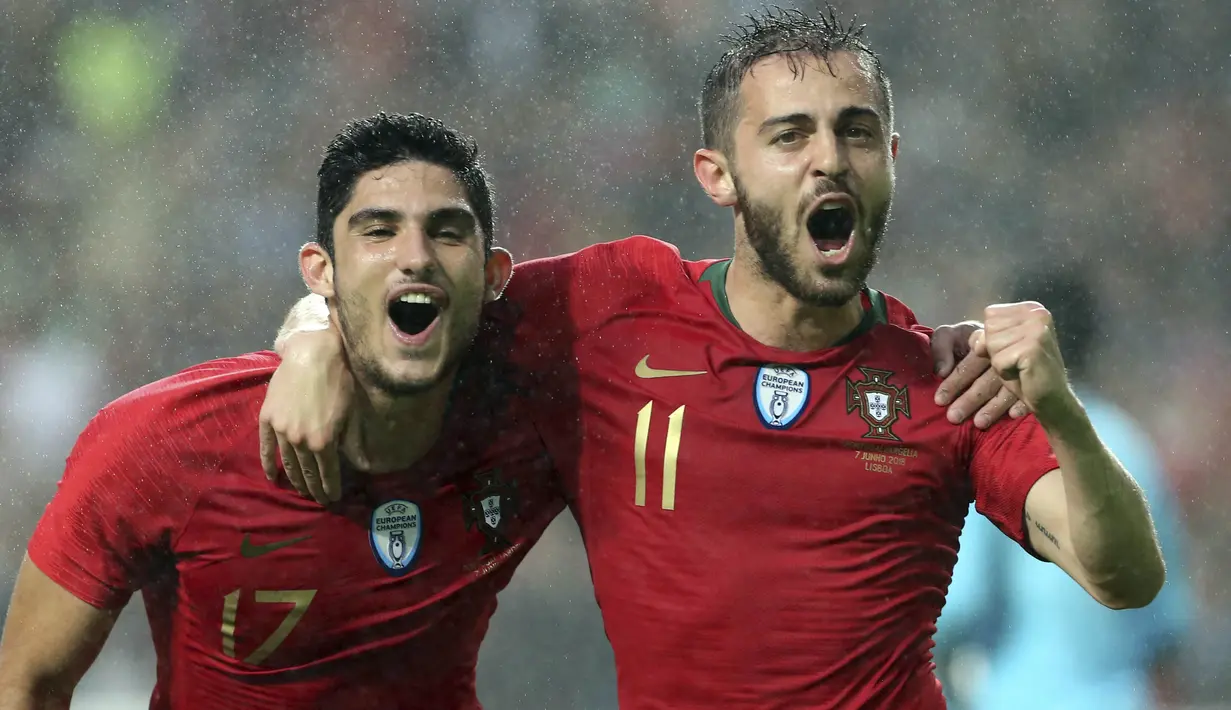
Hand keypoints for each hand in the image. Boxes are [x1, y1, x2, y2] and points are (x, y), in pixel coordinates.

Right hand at [259, 328, 356, 502]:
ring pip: (287, 462)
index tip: (333, 499)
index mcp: (324, 441)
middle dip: (314, 488)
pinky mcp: (267, 419)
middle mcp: (301, 441)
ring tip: (300, 491)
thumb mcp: (350, 413)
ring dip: (294, 479)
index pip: (328, 473)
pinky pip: (265, 448)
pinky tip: (272, 477)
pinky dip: (268, 464)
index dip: (331, 488)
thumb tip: (350, 461)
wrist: (313, 354)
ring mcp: (281, 431)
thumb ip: (347, 440)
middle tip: (318, 499)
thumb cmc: (339, 380)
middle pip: (307, 472)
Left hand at [932, 320, 1028, 428]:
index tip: (939, 400)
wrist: (1002, 331)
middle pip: (987, 380)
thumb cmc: (965, 341)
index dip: (954, 383)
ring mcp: (1020, 366)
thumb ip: (941, 347)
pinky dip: (1023, 403)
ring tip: (979, 423)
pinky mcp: (1033, 374)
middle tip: (954, 417)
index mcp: (983, 342)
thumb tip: (942, 371)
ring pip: (1007, 389)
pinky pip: (1030, 391)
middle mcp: (1003, 355)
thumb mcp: (950, 336)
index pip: (969, 365)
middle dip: (970, 400)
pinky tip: (1013, 415)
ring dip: (994, 407)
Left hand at [971, 302, 1073, 421]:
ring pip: (991, 343)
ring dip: (1000, 361)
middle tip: (1017, 360)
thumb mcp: (1002, 348)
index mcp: (1031, 308)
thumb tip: (975, 340)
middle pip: (990, 327)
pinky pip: (998, 359)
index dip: (992, 336)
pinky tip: (1023, 374)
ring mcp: (1037, 329)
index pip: (991, 314)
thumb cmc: (1025, 373)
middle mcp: (1037, 313)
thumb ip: (987, 335)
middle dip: (995, 349)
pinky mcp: (1033, 348)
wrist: (1052, 398)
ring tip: (1020, 366)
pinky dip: (1004, 371)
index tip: (1012, 349)